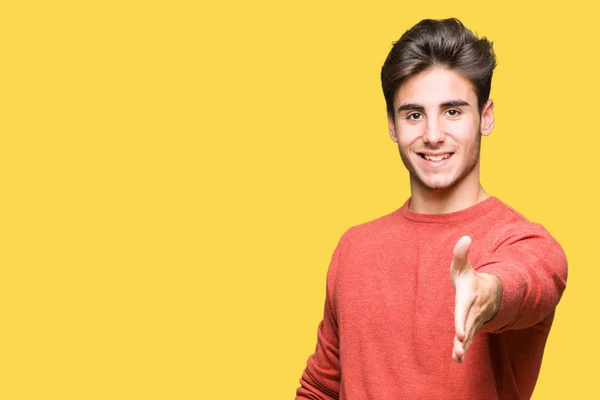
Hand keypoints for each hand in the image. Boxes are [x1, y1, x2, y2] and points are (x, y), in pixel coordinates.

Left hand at [450, 236, 501, 362]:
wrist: (488, 292)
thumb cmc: (470, 279)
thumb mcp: (463, 266)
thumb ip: (461, 254)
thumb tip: (465, 237)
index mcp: (468, 298)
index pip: (464, 310)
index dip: (462, 321)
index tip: (460, 333)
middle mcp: (472, 311)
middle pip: (468, 325)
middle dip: (464, 336)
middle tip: (460, 345)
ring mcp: (473, 321)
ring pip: (470, 335)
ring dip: (463, 347)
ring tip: (458, 358)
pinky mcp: (471, 328)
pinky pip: (468, 340)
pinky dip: (462, 350)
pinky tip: (457, 361)